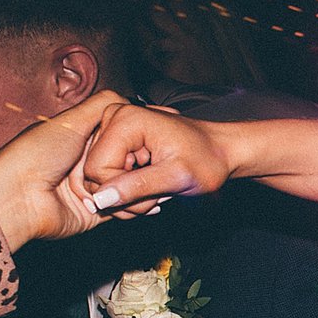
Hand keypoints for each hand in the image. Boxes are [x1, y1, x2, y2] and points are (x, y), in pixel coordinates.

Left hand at [0, 89, 135, 245]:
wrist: (19, 197)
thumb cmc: (35, 154)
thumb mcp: (69, 120)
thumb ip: (101, 105)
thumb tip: (130, 99)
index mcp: (84, 139)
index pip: (123, 137)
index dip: (136, 139)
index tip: (144, 140)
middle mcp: (91, 163)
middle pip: (131, 162)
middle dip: (141, 164)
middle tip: (141, 164)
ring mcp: (96, 188)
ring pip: (133, 186)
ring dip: (140, 186)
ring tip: (146, 184)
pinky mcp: (99, 212)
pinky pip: (127, 209)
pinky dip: (135, 206)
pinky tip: (145, 201)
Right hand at [78, 101, 232, 217]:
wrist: (221, 151)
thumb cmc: (207, 160)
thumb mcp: (177, 177)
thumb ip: (138, 187)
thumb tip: (101, 199)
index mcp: (125, 120)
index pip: (97, 170)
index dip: (122, 193)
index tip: (153, 199)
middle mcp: (113, 119)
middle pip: (95, 175)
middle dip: (125, 197)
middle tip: (156, 199)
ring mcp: (113, 129)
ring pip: (101, 180)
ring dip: (129, 196)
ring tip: (157, 192)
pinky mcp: (117, 141)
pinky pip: (108, 175)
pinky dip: (129, 190)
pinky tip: (151, 187)